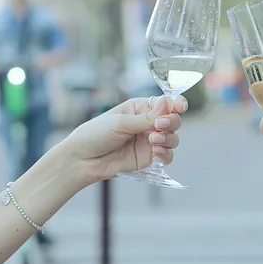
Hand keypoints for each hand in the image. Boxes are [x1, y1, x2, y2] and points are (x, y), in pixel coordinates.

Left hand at [61, 96, 186, 184]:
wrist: (82, 160)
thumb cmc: (95, 134)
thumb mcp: (120, 122)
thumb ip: (146, 117)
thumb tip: (167, 103)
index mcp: (140, 108)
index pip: (165, 103)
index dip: (176, 104)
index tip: (180, 107)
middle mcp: (148, 124)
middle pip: (173, 120)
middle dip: (171, 122)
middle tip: (159, 126)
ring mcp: (149, 142)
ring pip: (173, 138)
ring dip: (168, 139)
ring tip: (153, 141)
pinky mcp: (149, 158)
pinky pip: (167, 156)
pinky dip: (166, 154)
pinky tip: (156, 152)